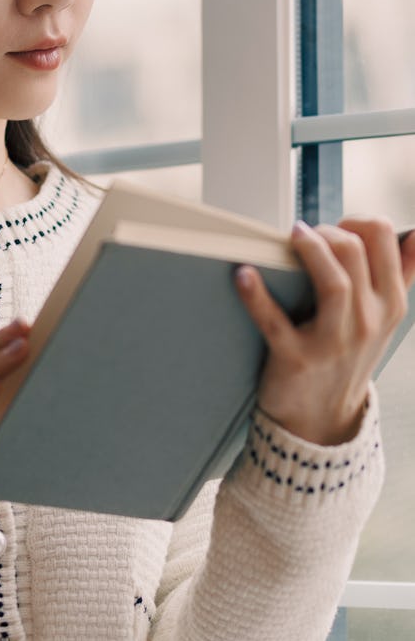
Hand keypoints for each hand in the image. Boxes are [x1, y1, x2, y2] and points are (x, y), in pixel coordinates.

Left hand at [235, 218, 414, 445]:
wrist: (323, 420)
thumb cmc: (347, 360)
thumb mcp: (385, 320)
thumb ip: (402, 275)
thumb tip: (414, 234)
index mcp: (390, 304)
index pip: (385, 239)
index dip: (356, 220)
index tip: (337, 225)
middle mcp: (368, 322)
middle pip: (356, 252)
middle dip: (329, 230)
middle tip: (306, 234)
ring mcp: (334, 342)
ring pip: (334, 282)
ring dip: (310, 250)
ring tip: (293, 236)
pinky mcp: (296, 358)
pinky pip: (275, 322)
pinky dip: (256, 296)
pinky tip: (244, 274)